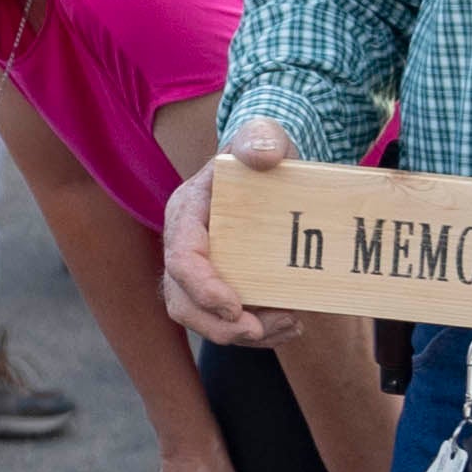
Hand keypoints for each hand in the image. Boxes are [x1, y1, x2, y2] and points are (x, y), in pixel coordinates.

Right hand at [161, 121, 296, 345]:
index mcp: (186, 213)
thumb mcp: (264, 136)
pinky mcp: (220, 286)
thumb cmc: (262, 151)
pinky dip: (259, 332)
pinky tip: (291, 325)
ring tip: (288, 325)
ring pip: (202, 319)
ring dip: (241, 334)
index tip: (235, 306)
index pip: (180, 258)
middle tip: (260, 330)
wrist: (271, 168)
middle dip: (218, 325)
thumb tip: (261, 155)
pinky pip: (227, 322)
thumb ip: (261, 138)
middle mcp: (184, 246)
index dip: (202, 288)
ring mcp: (199, 271)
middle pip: (182, 301)